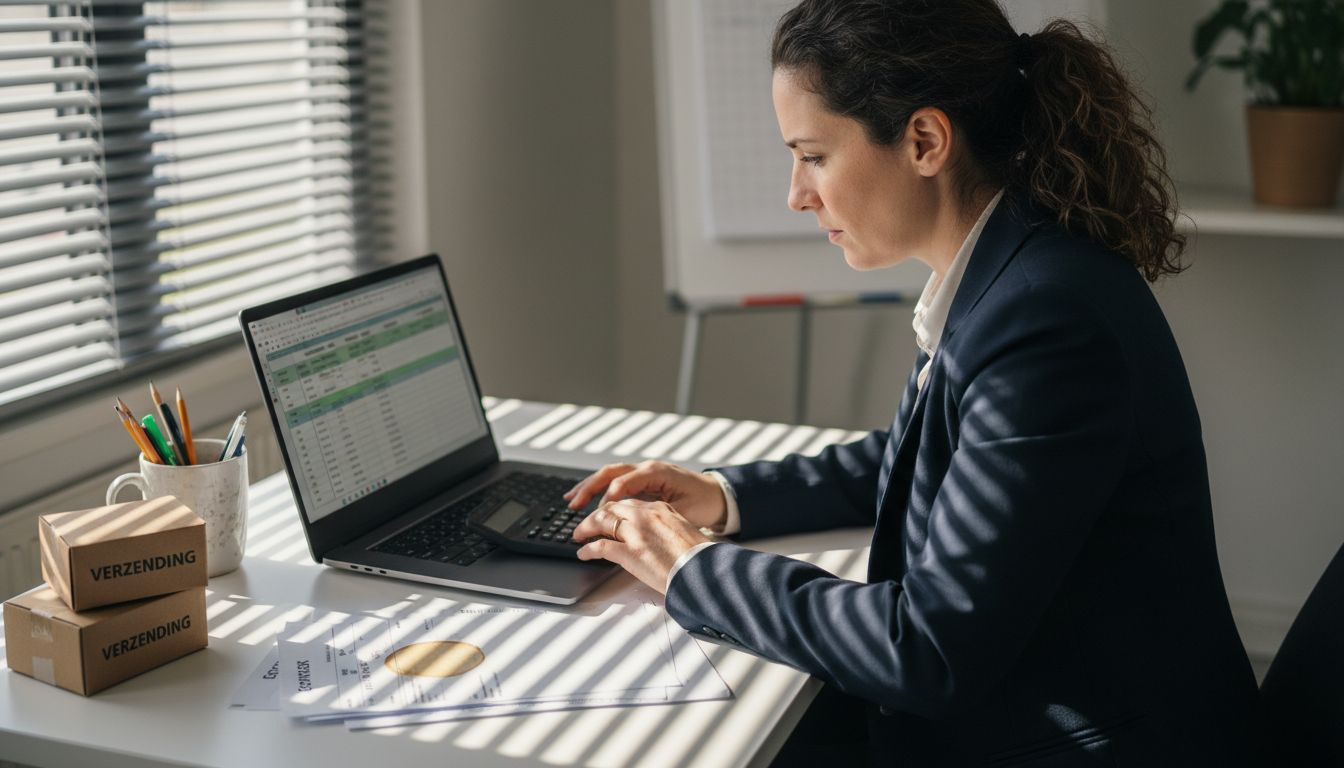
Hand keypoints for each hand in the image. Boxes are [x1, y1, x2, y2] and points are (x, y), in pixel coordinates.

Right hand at [564, 460, 727, 530]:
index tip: (596, 518)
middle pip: (610, 473)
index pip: (622, 483)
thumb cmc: (704, 503)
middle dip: (589, 488)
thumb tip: (633, 525)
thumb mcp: (683, 512)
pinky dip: (600, 489)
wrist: (718, 494)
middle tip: (573, 504)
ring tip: (571, 499)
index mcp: (656, 472)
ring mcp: (644, 472)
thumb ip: (657, 515)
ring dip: (589, 486)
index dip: (607, 501)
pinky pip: (616, 481)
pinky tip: (588, 499)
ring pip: (610, 475)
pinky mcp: (643, 480)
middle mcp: (647, 468)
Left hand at [571, 499, 710, 593]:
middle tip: (585, 524)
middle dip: (595, 515)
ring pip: (601, 521)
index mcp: (660, 508)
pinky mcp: (630, 552)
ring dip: (585, 528)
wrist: (704, 570)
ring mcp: (636, 533)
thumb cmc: (699, 556)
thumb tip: (657, 537)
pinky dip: (588, 549)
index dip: (613, 509)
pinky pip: (600, 546)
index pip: (628, 502)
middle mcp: (645, 515)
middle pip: (611, 507)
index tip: (606, 515)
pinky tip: (583, 554)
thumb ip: (666, 527)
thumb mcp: (684, 531)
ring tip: (578, 535)